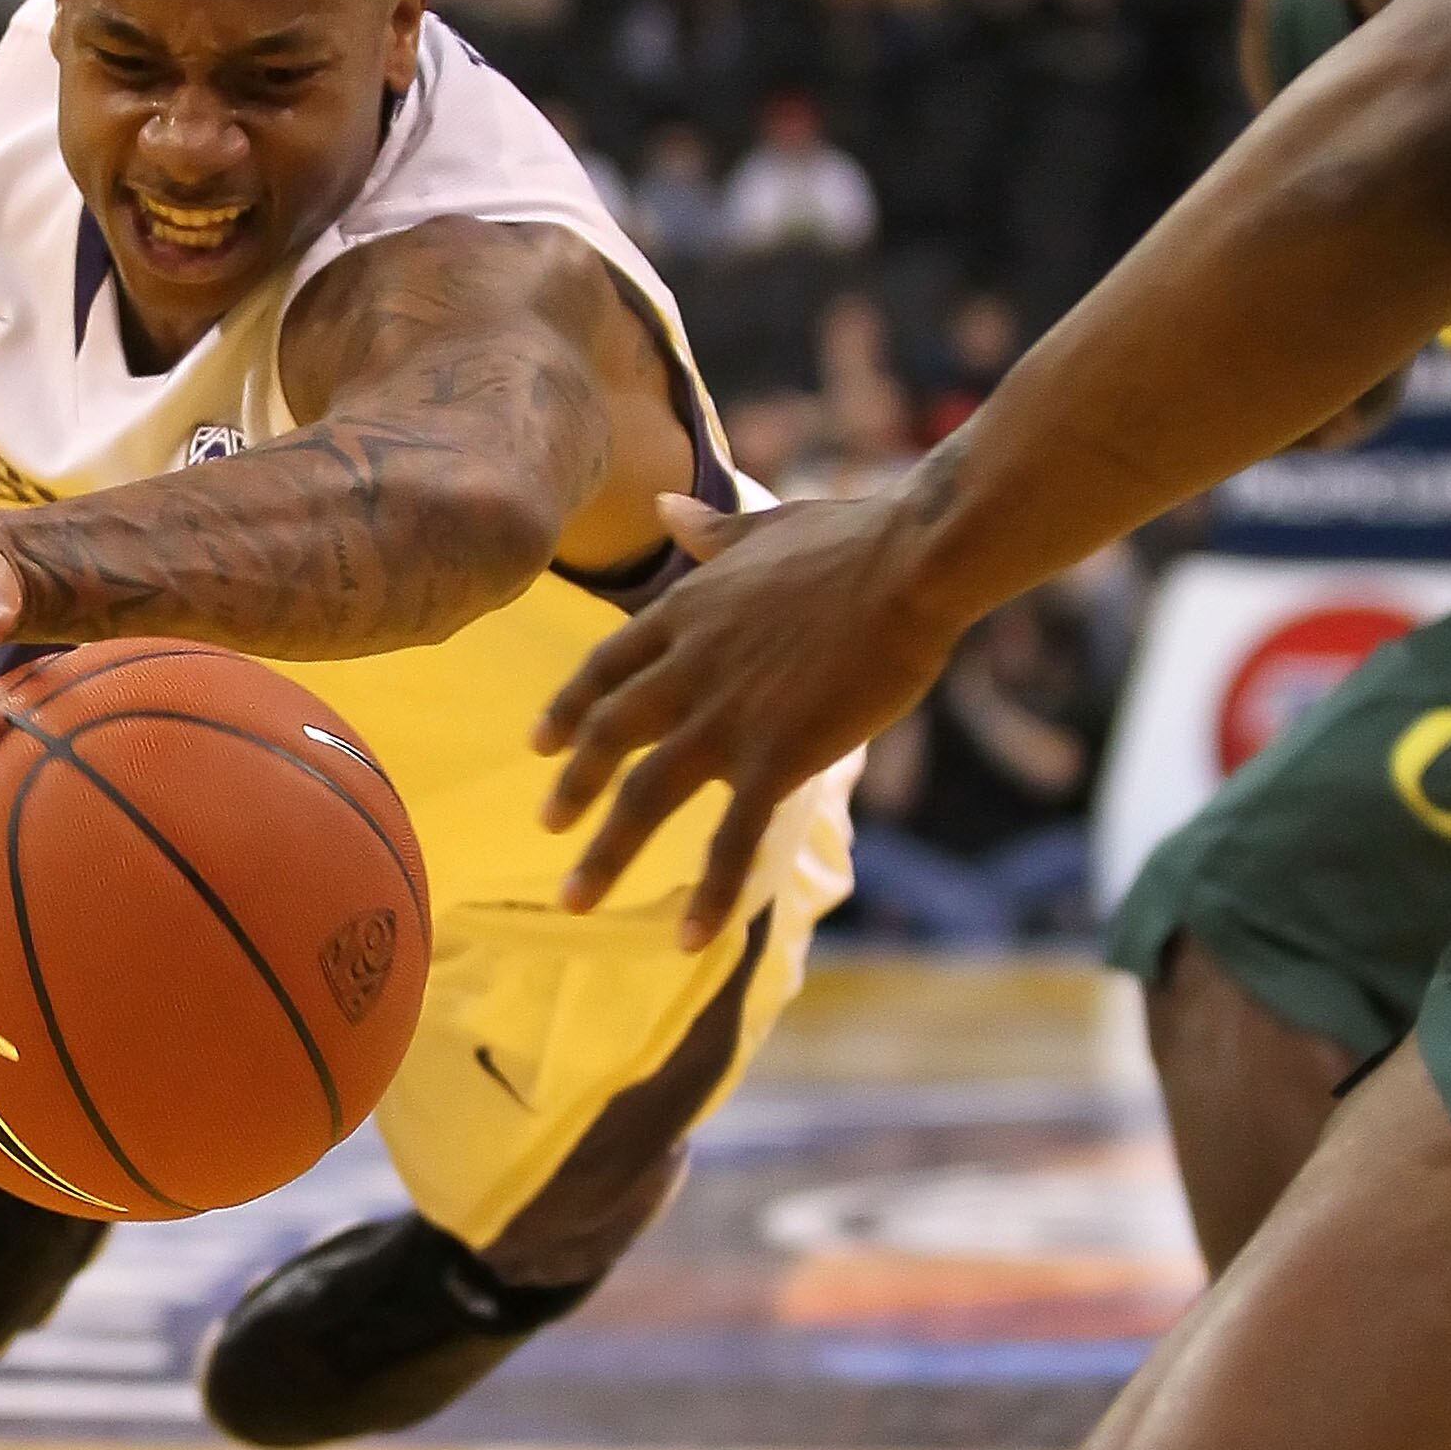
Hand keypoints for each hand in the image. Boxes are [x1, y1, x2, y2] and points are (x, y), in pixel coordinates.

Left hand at [532, 486, 959, 945]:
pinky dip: (705, 893)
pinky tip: (686, 939)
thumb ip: (710, 533)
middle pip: (608, 736)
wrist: (911, 562)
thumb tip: (667, 509)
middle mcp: (688, 668)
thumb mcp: (766, 528)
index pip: (606, 667)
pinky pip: (730, 840)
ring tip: (573, 898)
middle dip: (572, 785)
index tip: (539, 740)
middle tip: (546, 826)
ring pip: (645, 795)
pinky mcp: (777, 756)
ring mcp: (726, 716)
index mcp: (685, 614)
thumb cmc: (854, 539)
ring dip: (606, 853)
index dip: (569, 706)